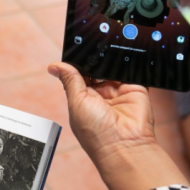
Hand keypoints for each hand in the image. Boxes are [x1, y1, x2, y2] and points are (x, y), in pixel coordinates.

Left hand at [48, 61, 187, 189]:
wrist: (126, 146)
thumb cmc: (96, 132)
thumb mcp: (77, 102)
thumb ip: (70, 80)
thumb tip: (53, 66)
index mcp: (83, 99)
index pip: (79, 74)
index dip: (77, 62)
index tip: (75, 47)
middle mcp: (101, 95)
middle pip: (96, 68)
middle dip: (94, 59)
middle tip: (91, 44)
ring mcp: (118, 91)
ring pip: (113, 66)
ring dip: (109, 59)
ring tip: (106, 48)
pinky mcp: (136, 88)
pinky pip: (131, 70)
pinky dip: (128, 61)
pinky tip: (122, 54)